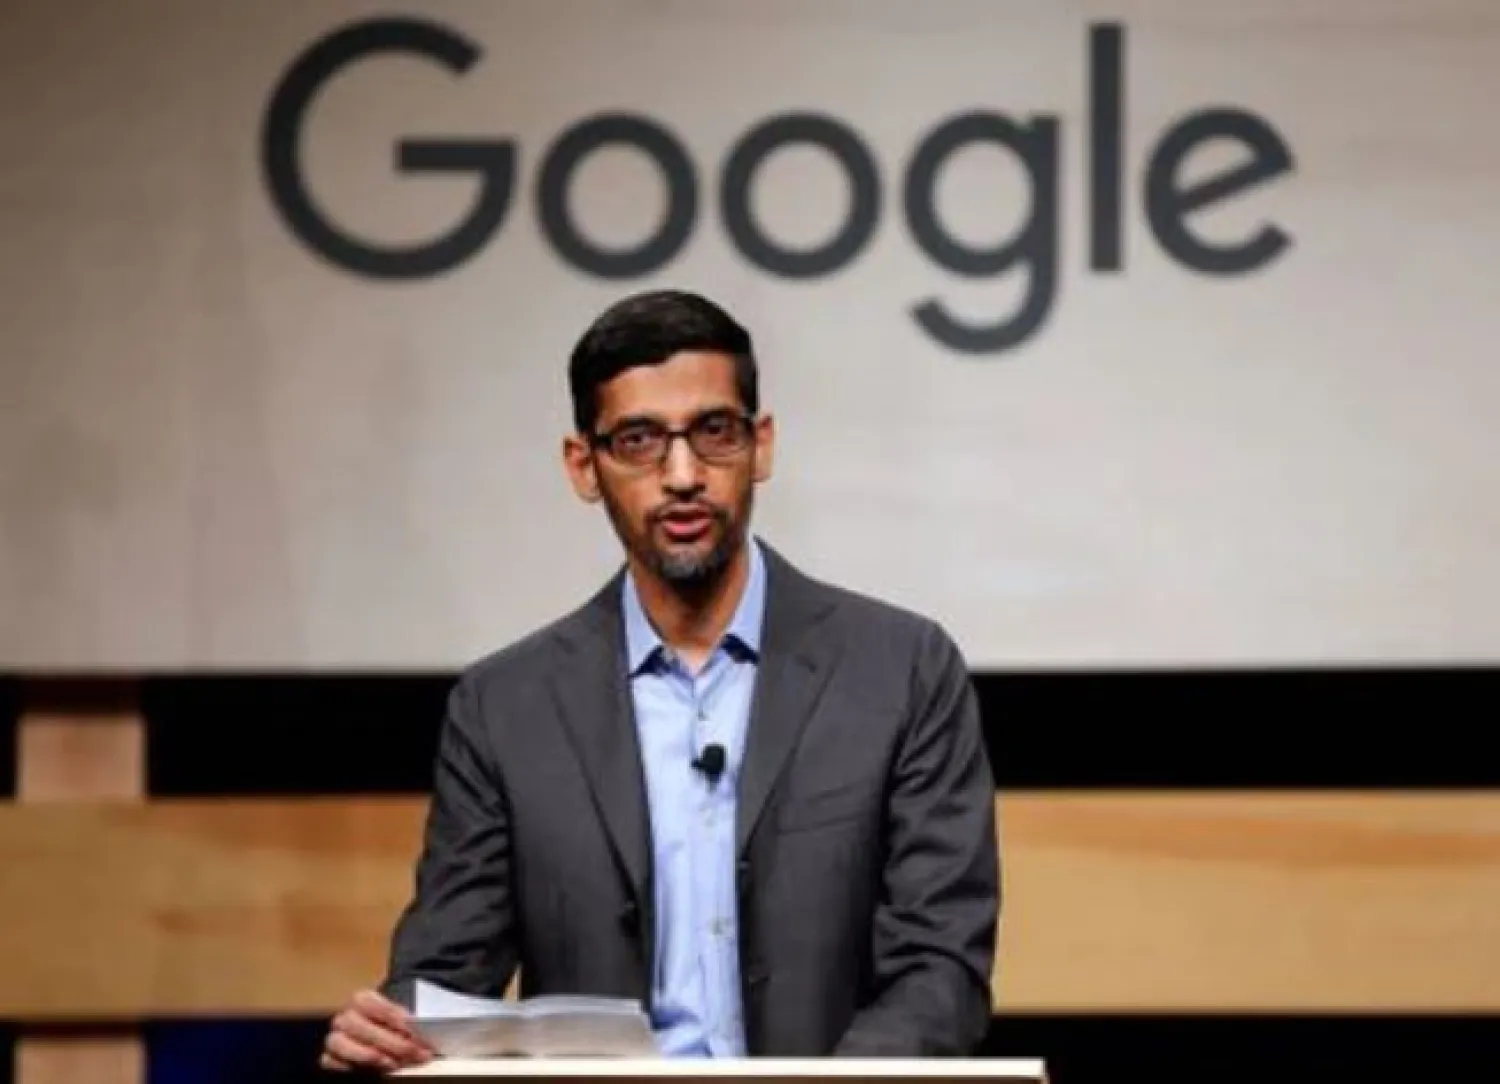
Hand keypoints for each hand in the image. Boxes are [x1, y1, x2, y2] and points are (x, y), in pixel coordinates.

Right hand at [320, 989, 436, 1072]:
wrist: (384, 1040)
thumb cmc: (394, 1027)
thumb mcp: (402, 1020)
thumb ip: (406, 1022)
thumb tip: (420, 1031)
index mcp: (360, 1000)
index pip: (368, 1001)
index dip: (390, 1013)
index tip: (411, 1026)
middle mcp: (344, 1017)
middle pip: (357, 1024)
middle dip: (387, 1040)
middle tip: (412, 1051)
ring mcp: (335, 1038)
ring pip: (339, 1042)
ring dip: (367, 1054)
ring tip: (392, 1064)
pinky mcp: (329, 1058)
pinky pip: (331, 1061)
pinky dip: (350, 1066)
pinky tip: (373, 1071)